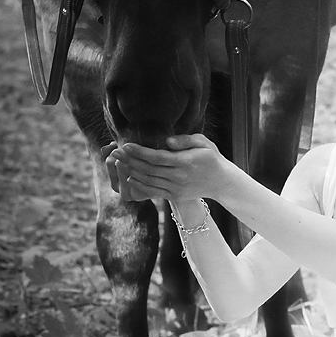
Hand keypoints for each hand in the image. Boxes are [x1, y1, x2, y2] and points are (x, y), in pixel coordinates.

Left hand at [108, 135, 226, 203]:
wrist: (221, 182)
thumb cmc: (211, 158)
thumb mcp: (204, 143)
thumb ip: (185, 140)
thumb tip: (167, 141)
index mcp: (185, 162)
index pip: (157, 158)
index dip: (139, 152)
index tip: (126, 145)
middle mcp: (179, 177)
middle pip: (149, 169)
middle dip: (129, 160)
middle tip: (114, 152)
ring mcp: (176, 188)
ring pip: (148, 181)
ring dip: (131, 172)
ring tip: (118, 163)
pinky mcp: (174, 196)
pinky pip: (153, 192)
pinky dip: (140, 186)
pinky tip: (130, 178)